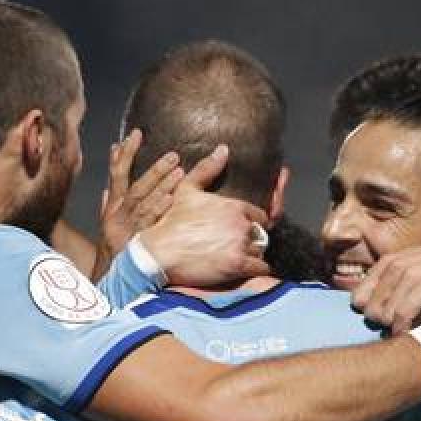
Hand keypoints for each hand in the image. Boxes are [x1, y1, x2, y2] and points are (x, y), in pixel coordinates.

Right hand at [98, 129, 183, 257]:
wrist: (107, 280)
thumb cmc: (113, 251)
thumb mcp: (107, 226)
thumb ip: (107, 206)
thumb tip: (106, 189)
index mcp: (112, 207)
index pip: (117, 173)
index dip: (125, 153)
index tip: (136, 134)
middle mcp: (117, 214)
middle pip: (135, 186)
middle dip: (153, 169)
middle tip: (174, 155)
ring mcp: (125, 228)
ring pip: (142, 201)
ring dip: (160, 184)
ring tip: (179, 171)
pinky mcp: (134, 243)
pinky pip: (147, 223)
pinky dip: (157, 210)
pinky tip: (170, 200)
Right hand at [139, 144, 271, 286]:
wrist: (158, 251)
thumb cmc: (171, 222)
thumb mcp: (187, 190)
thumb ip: (207, 169)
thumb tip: (223, 150)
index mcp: (234, 206)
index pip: (260, 215)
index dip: (253, 223)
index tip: (245, 230)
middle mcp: (241, 224)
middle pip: (261, 234)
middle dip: (252, 240)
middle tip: (236, 247)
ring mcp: (241, 244)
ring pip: (261, 251)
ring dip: (253, 256)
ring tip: (235, 258)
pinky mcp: (238, 265)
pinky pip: (260, 268)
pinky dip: (255, 270)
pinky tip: (243, 270)